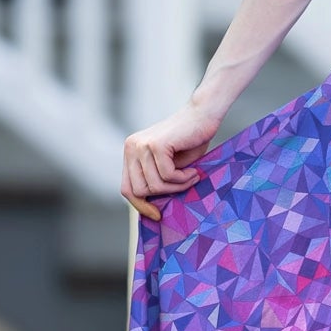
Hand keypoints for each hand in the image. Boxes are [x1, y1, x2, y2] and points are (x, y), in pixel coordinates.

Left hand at [122, 99, 222, 220]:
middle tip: (185, 186)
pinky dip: (183, 179)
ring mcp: (141, 145)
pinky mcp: (156, 145)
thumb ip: (156, 180)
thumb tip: (151, 210)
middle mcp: (131, 147)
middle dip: (165, 194)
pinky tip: (193, 171)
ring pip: (154, 185)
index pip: (127, 188)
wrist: (204, 115)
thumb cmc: (191, 141)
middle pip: (139, 190)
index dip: (140, 205)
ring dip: (177, 186)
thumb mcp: (169, 165)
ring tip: (192, 176)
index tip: (157, 215)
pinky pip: (167, 175)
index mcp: (131, 152)